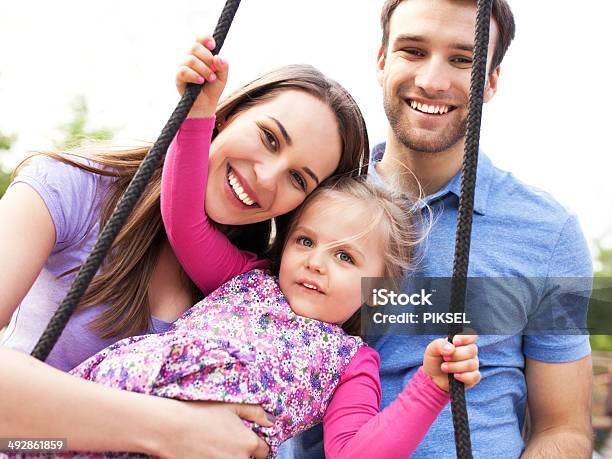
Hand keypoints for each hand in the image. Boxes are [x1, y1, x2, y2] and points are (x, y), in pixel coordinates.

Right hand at [156, 399, 272, 458]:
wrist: (171, 428)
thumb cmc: (201, 413)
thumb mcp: (231, 406)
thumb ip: (255, 412)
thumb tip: (271, 421)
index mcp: (248, 442)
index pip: (264, 452)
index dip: (257, 447)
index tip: (246, 442)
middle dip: (242, 454)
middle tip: (226, 444)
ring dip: (229, 457)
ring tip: (215, 448)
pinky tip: (206, 453)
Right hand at [176, 35, 228, 117]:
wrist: (206, 105)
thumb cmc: (213, 88)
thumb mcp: (223, 77)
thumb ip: (223, 67)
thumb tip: (218, 58)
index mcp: (201, 54)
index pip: (199, 39)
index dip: (205, 39)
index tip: (213, 46)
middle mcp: (190, 58)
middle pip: (194, 47)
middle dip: (207, 57)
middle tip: (214, 69)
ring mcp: (183, 67)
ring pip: (190, 60)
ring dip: (204, 69)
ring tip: (211, 79)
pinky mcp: (178, 78)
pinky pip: (183, 71)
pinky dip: (194, 75)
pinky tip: (201, 81)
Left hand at [422, 334, 479, 391]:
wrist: (433, 377)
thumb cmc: (435, 360)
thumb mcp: (432, 350)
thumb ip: (439, 345)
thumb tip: (451, 348)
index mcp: (462, 342)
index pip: (471, 335)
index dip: (465, 337)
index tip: (455, 342)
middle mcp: (470, 352)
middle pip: (472, 350)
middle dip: (456, 355)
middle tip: (445, 358)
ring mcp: (473, 365)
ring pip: (471, 364)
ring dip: (455, 366)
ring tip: (444, 367)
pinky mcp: (473, 377)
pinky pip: (474, 376)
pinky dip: (463, 376)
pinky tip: (455, 376)